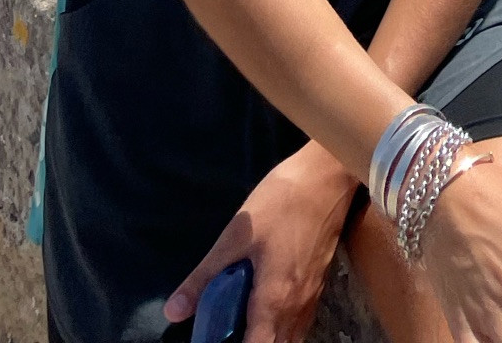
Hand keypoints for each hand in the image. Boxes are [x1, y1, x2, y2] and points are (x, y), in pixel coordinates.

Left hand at [163, 143, 355, 341]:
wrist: (328, 176)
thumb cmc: (281, 202)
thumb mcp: (236, 236)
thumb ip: (204, 276)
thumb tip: (173, 311)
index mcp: (274, 301)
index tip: (217, 340)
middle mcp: (297, 308)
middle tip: (226, 331)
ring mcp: (312, 297)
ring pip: (291, 338)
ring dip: (269, 339)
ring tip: (244, 323)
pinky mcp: (319, 284)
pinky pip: (300, 323)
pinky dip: (283, 329)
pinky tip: (267, 308)